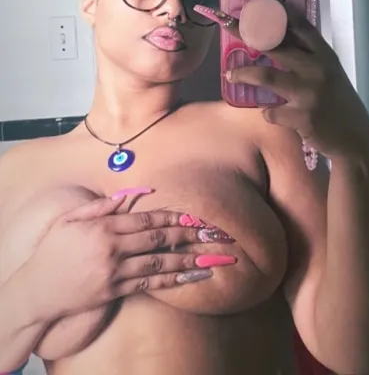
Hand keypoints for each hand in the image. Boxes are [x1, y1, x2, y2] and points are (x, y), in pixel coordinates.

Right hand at [26, 195, 235, 322]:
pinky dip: (172, 281)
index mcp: (105, 227)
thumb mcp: (73, 220)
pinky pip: (148, 285)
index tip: (195, 215)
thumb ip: (103, 206)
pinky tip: (190, 277)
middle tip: (214, 233)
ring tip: (212, 257)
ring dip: (188, 259)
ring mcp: (114, 271)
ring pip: (158, 263)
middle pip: (158, 238)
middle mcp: (113, 248)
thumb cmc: (53, 251)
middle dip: (189, 234)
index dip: (173, 216)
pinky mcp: (113, 292)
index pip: (146, 218)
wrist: (36, 290)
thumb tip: (133, 193)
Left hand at [197, 0, 368, 159]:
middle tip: (226, 24)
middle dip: (246, 32)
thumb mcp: (330, 74)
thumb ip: (308, 58)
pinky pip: (272, 111)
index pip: (300, 25)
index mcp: (325, 55)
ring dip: (244, 73)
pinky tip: (273, 114)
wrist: (355, 139)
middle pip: (274, 44)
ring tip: (231, 73)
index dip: (277, 12)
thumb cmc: (339, 104)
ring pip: (266, 76)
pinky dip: (269, 112)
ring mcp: (309, 92)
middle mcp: (318, 69)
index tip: (255, 3)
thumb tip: (276, 43)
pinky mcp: (302, 117)